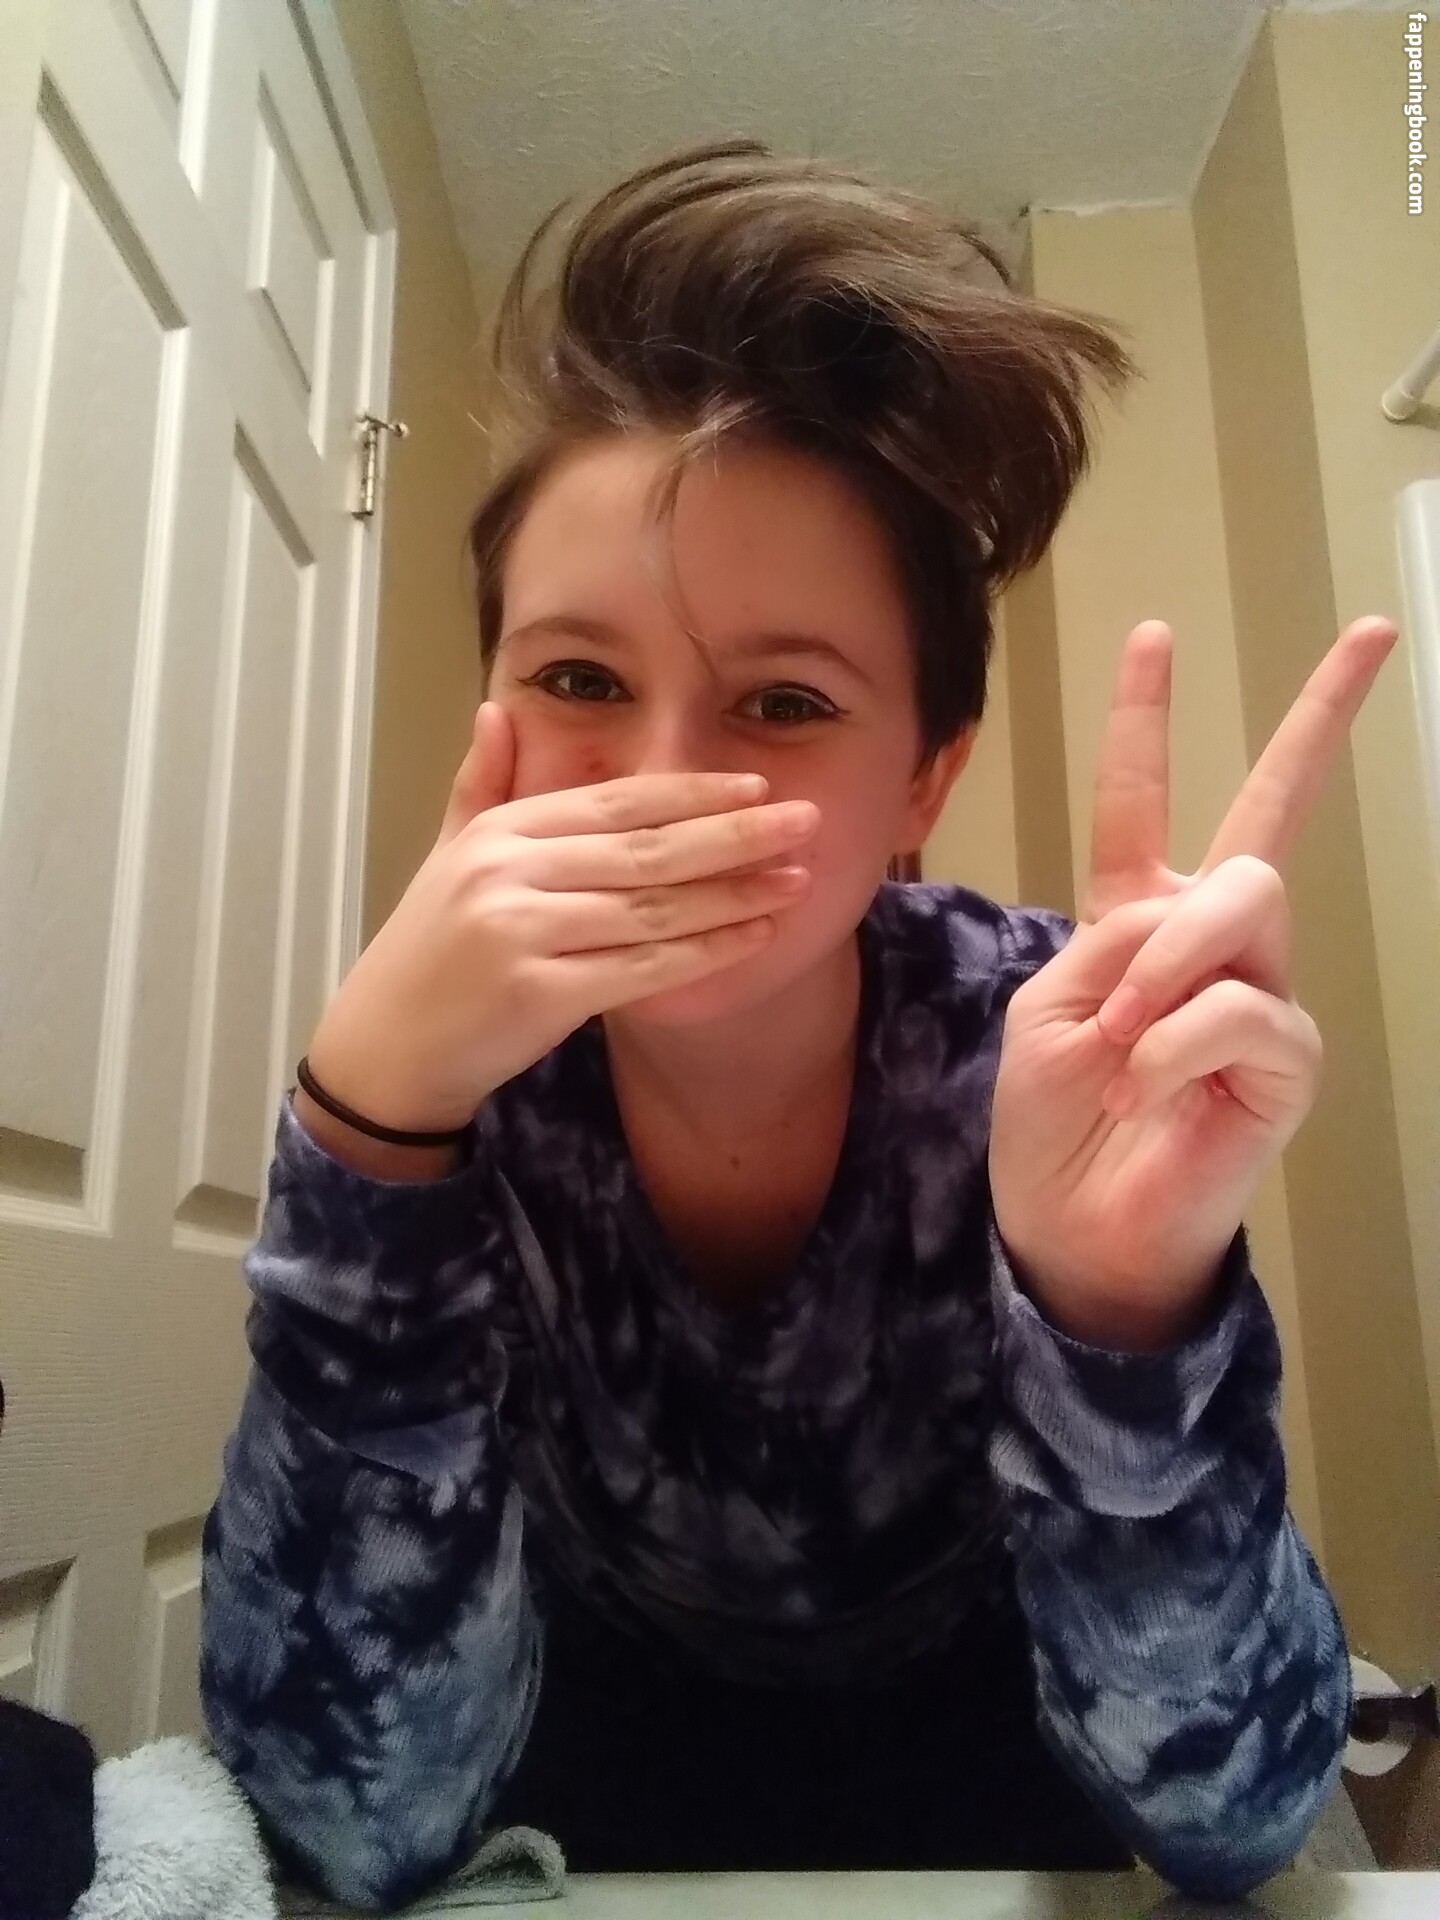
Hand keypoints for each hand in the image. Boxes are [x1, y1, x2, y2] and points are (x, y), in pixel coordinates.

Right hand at [305, 702, 817, 1129]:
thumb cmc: (429, 949)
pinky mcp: (539, 993)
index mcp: (502, 832)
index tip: (757, 786)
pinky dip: (704, 952)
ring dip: (734, 894)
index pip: (615, 801)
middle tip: (805, 822)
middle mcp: (511, 872)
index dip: (691, 793)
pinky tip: (753, 937)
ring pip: (653, 908)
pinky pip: (642, 968)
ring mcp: (523, 932)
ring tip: (797, 879)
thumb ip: (481, 784)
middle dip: (735, 835)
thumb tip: (497, 710)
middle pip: (647, 849)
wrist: (388, 1045)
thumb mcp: (447, 854)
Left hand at [988, 615, 1398, 1350]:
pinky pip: (1240, 1007)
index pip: (1145, 801)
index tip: (1156, 635)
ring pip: (1241, 903)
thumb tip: (1185, 914)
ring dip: (1165, 965)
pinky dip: (1174, 1043)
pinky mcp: (1284, 1058)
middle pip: (1269, 817)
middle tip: (1370, 639)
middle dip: (1317, 723)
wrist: (1069, 1225)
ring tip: (1122, 1039)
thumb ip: (1111, 940)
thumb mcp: (1049, 1007)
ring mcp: (1259, 994)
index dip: (1147, 720)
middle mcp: (1212, 945)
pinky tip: (1147, 1088)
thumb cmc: (1051, 1123)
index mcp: (1138, 919)